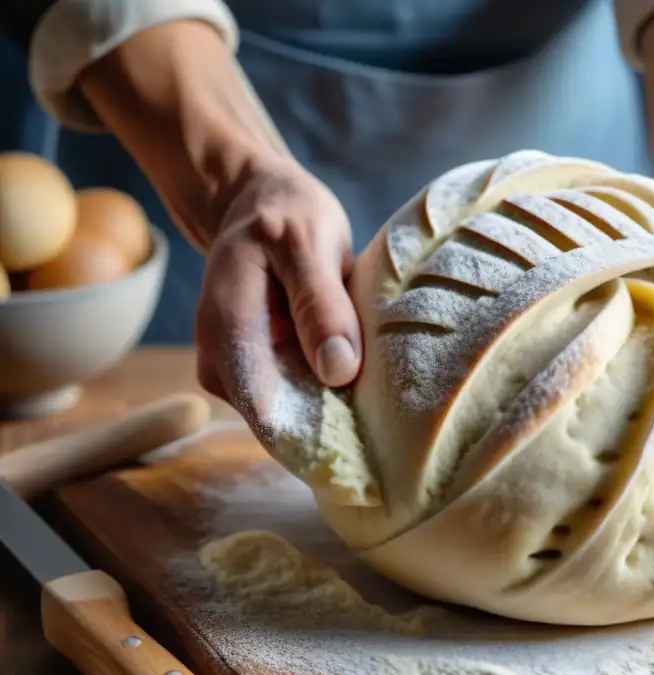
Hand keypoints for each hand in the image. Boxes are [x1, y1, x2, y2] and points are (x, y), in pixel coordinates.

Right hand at [194, 156, 361, 428]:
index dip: (313, 434)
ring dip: (329, 411)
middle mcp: (219, 361)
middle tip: (386, 421)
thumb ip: (320, 303)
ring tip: (376, 398)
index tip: (364, 445)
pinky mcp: (255, 372)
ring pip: (287, 415)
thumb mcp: (309, 244)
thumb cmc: (286, 214)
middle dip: (328, 425)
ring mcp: (234, 370)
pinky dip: (324, 394)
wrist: (258, 202)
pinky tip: (356, 381)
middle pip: (276, 421)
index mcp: (227, 329)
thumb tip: (337, 370)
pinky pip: (293, 399)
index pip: (263, 408)